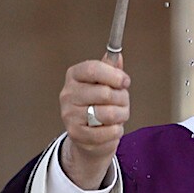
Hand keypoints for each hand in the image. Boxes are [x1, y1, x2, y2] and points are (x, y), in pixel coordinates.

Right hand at [59, 54, 129, 189]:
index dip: (114, 75)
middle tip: (122, 102)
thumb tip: (117, 56)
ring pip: (109, 113)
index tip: (126, 82)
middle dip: (122, 98)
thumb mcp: (106, 83)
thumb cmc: (101, 104)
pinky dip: (116, 130)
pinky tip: (111, 128)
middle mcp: (68, 94)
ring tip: (118, 115)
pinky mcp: (76, 135)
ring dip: (121, 115)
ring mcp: (70, 115)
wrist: (89, 136)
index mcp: (74, 76)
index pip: (93, 69)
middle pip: (105, 93)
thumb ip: (111, 69)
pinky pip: (108, 131)